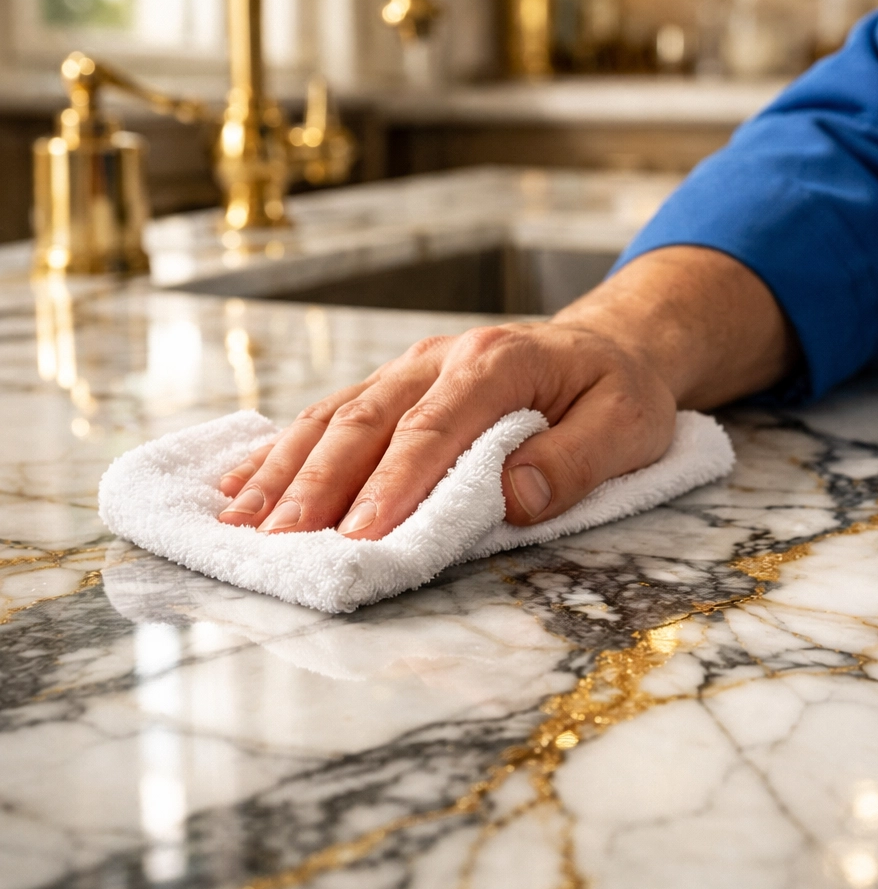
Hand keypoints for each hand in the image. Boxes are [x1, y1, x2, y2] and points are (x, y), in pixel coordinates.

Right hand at [217, 247, 796, 538]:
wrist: (604, 346)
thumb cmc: (616, 390)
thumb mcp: (628, 424)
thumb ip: (576, 461)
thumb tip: (513, 499)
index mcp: (498, 362)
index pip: (434, 428)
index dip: (394, 484)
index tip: (361, 537)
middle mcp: (441, 359)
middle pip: (365, 421)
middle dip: (318, 484)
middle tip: (279, 542)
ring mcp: (412, 369)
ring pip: (334, 415)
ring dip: (285, 469)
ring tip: (239, 521)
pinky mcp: (397, 385)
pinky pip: (332, 413)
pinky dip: (285, 450)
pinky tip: (242, 480)